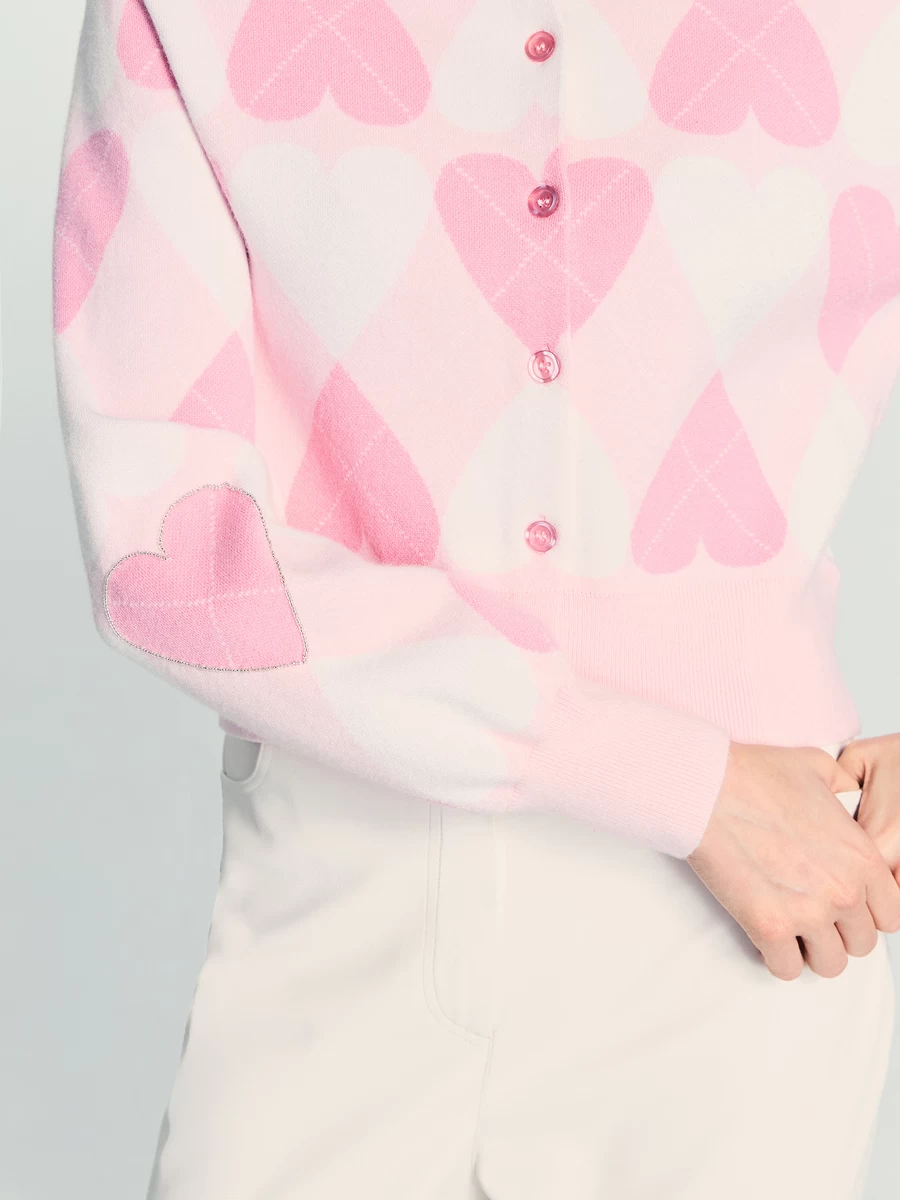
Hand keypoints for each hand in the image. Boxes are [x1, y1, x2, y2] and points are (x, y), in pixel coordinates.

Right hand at [687, 741, 899, 980]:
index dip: (866, 912)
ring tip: (790, 930)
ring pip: (830, 964)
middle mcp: (843, 890)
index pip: (890, 914)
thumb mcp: (817, 767)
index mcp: (861, 857)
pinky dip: (776, 958)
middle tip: (811, 916)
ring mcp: (808, 913)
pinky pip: (786, 969)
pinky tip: (765, 936)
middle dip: (837, 932)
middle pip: (861, 944)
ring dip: (810, 950)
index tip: (843, 907)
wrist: (707, 788)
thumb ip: (843, 788)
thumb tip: (846, 791)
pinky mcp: (769, 927)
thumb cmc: (754, 775)